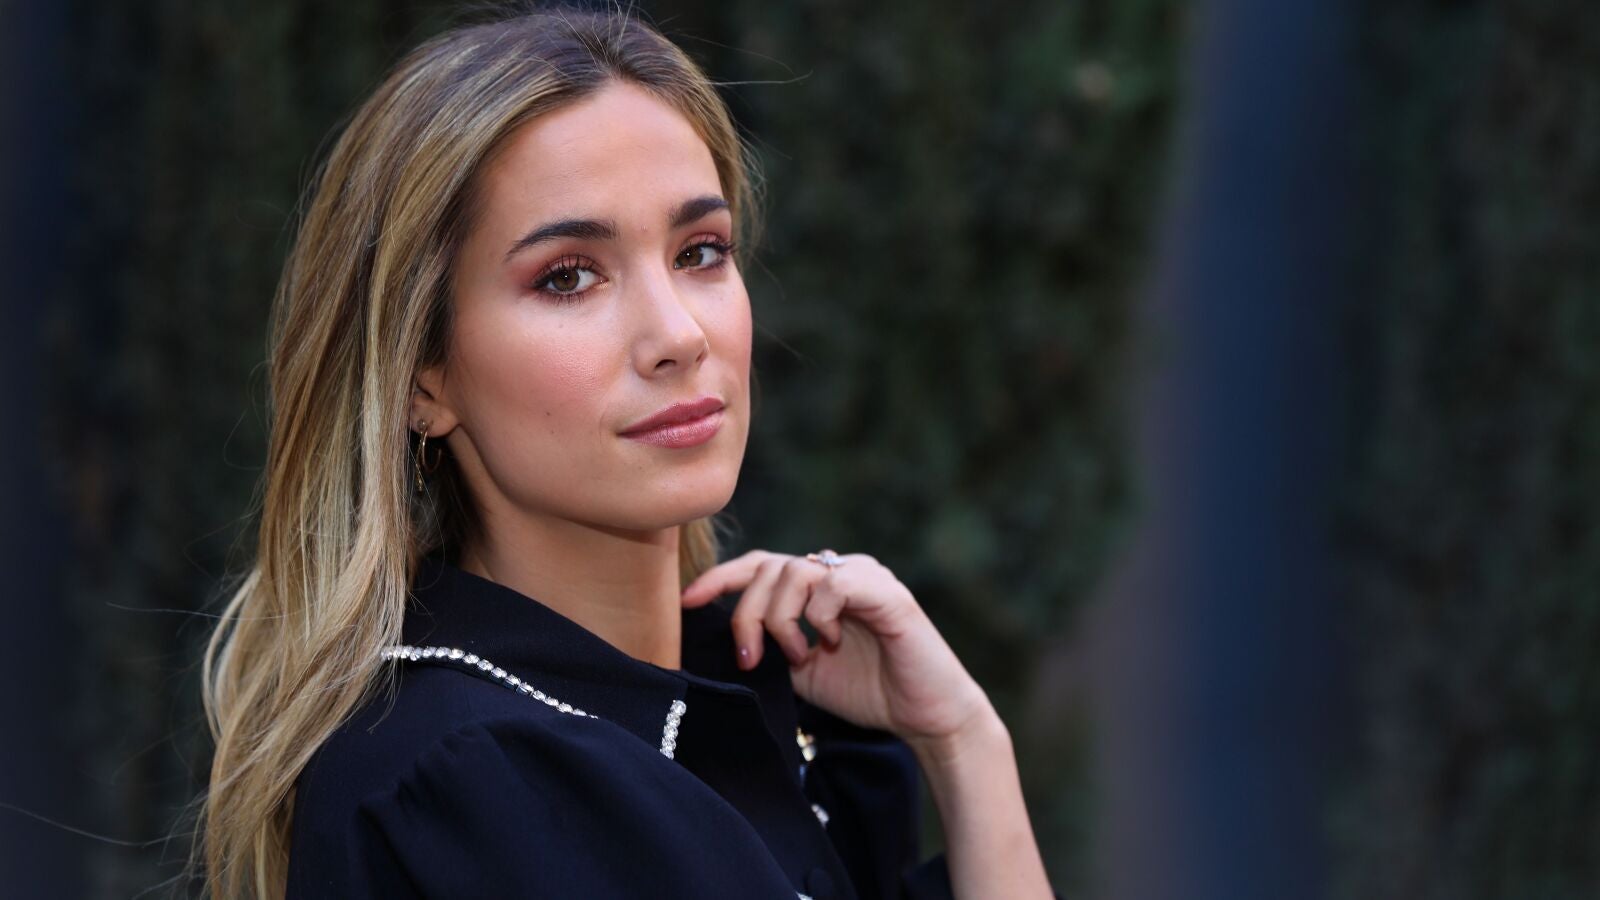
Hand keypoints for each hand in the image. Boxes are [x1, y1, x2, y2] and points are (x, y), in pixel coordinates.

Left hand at [680, 549, 994, 750]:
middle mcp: (838, 571)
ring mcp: (864, 577)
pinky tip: (829, 642)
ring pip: (796, 570)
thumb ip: (770, 648)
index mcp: (817, 587)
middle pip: (769, 568)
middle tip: (751, 658)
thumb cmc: (869, 692)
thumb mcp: (801, 673)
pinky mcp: (888, 593)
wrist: (926, 717)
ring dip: (781, 617)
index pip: (760, 565)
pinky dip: (819, 614)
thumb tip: (720, 642)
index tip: (686, 601)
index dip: (721, 577)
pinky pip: (835, 583)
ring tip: (795, 655)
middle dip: (747, 613)